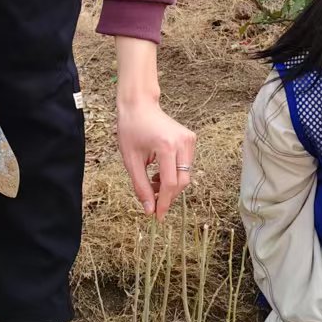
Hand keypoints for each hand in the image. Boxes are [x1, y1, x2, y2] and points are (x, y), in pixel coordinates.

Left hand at [115, 37, 194, 219]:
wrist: (139, 105)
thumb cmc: (130, 129)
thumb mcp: (131, 160)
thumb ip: (141, 186)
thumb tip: (149, 210)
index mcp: (166, 146)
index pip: (169, 183)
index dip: (164, 202)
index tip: (157, 217)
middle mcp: (182, 142)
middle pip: (182, 181)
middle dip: (168, 196)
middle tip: (152, 202)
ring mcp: (189, 139)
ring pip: (186, 174)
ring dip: (170, 185)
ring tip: (152, 183)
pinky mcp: (191, 139)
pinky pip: (186, 165)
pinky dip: (174, 174)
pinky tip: (159, 173)